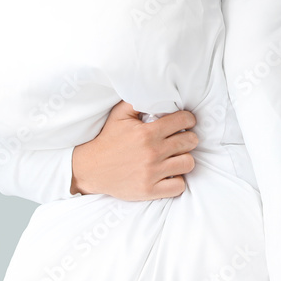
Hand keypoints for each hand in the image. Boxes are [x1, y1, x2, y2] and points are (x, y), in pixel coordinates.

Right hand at [70, 100, 196, 199]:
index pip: (183, 121)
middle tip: (182, 139)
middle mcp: (152, 152)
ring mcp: (152, 173)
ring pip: (188, 163)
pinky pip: (179, 186)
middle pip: (190, 142)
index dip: (188, 119)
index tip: (186, 122)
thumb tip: (154, 90)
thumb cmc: (108, 140)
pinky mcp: (150, 190)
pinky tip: (169, 175)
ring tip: (176, 157)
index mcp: (147, 133)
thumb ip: (137, 101)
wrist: (91, 169)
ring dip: (184, 159)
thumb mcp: (119, 115)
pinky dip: (177, 181)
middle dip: (189, 138)